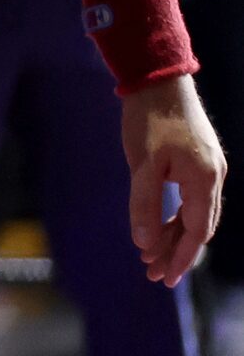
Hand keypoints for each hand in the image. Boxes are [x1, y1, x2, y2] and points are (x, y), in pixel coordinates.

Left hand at [122, 75, 224, 285]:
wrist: (158, 76)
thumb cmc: (148, 117)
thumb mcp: (141, 163)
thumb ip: (144, 204)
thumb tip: (145, 244)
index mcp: (204, 180)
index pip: (196, 232)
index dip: (181, 258)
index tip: (166, 279)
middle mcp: (214, 176)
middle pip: (199, 226)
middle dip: (176, 251)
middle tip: (152, 272)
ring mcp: (210, 167)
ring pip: (196, 212)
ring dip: (175, 233)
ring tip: (150, 253)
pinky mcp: (200, 158)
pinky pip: (193, 197)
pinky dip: (177, 213)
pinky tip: (159, 223)